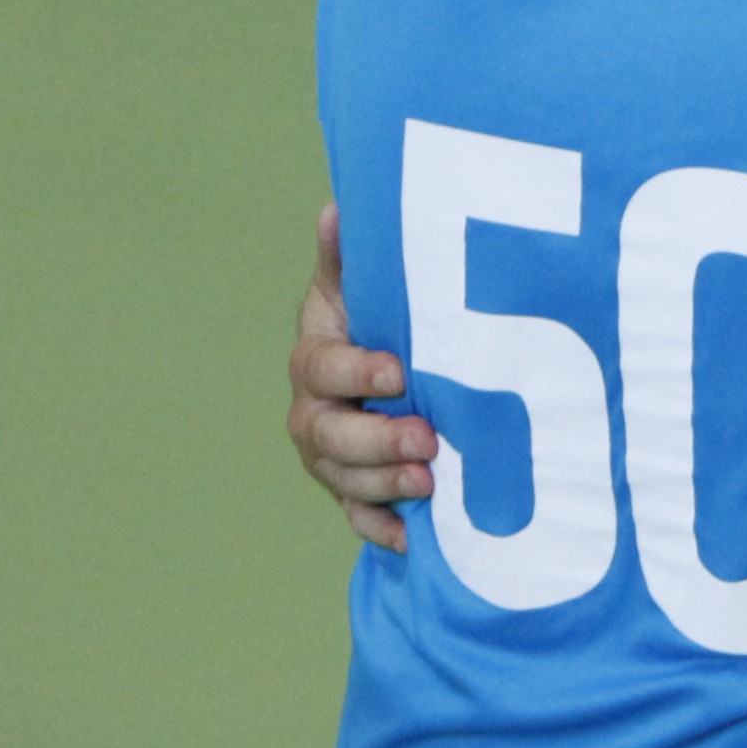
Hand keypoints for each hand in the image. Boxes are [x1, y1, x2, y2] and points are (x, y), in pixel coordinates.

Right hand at [293, 202, 434, 553]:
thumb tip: (337, 208)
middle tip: (426, 440)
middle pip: (327, 435)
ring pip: (342, 478)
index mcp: (317, 356)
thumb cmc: (382, 312)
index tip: (399, 372)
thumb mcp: (366, 280)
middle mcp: (315, 411)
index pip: (323, 367)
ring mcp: (331, 455)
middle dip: (375, 440)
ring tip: (431, 484)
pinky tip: (413, 539)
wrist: (389, 360)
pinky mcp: (353, 490)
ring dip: (383, 485)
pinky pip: (357, 517)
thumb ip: (349, 254)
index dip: (356, 372)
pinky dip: (382, 529)